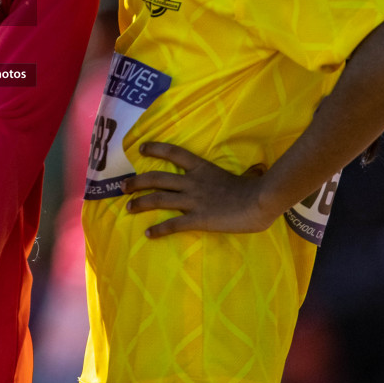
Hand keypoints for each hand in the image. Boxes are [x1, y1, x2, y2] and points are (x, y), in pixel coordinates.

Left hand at [122, 142, 275, 237]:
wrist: (260, 200)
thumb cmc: (256, 188)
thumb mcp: (245, 175)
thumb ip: (242, 172)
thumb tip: (257, 170)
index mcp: (202, 168)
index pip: (174, 153)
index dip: (156, 149)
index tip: (141, 148)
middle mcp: (193, 182)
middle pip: (157, 178)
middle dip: (137, 181)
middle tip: (123, 186)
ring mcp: (194, 200)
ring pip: (159, 199)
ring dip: (140, 203)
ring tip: (128, 208)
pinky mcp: (198, 219)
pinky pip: (173, 224)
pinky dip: (159, 229)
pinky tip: (148, 234)